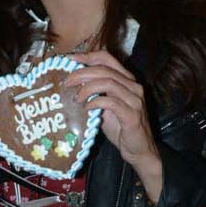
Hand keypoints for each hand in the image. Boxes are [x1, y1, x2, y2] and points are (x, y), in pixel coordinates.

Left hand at [66, 50, 162, 200]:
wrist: (138, 150)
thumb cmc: (120, 128)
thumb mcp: (105, 107)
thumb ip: (95, 94)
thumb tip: (72, 86)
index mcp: (127, 81)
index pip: (108, 59)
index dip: (88, 56)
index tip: (71, 59)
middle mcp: (134, 86)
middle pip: (104, 70)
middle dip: (82, 73)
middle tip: (67, 83)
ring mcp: (135, 100)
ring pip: (108, 82)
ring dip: (87, 88)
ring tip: (76, 98)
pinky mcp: (132, 115)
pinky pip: (111, 102)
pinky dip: (95, 102)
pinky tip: (86, 108)